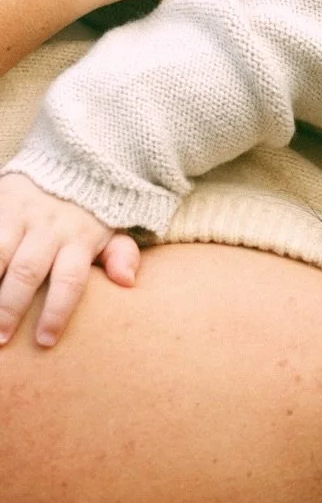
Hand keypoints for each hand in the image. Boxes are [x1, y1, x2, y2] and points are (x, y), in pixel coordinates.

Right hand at [0, 171, 139, 347]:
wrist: (71, 160)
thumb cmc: (89, 210)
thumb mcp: (113, 229)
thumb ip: (121, 254)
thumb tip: (128, 281)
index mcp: (80, 239)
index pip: (70, 280)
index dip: (57, 312)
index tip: (45, 342)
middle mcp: (50, 228)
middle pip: (28, 271)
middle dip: (11, 308)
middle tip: (1, 340)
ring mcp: (21, 215)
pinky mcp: (2, 204)